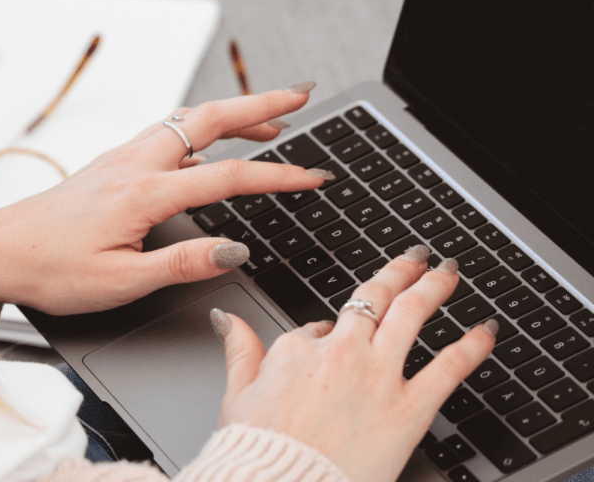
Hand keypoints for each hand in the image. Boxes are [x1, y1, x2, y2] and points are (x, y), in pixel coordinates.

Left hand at [0, 85, 330, 314]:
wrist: (0, 251)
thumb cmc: (52, 270)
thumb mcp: (120, 281)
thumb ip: (181, 264)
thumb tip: (234, 251)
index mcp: (143, 193)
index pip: (227, 177)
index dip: (277, 177)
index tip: (313, 178)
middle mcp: (134, 164)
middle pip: (209, 119)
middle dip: (260, 105)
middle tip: (300, 95)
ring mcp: (122, 159)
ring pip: (186, 121)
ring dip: (231, 114)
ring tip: (269, 124)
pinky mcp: (112, 164)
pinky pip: (166, 133)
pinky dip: (200, 128)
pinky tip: (210, 144)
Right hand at [214, 249, 497, 481]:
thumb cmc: (259, 451)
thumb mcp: (236, 396)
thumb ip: (239, 350)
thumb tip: (225, 319)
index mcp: (296, 350)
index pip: (317, 328)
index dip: (326, 334)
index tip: (330, 345)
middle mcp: (340, 353)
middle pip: (374, 298)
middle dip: (399, 272)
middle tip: (416, 258)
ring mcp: (377, 377)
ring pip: (411, 315)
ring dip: (433, 287)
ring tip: (448, 272)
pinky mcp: (408, 408)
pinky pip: (448, 368)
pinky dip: (471, 346)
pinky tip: (484, 331)